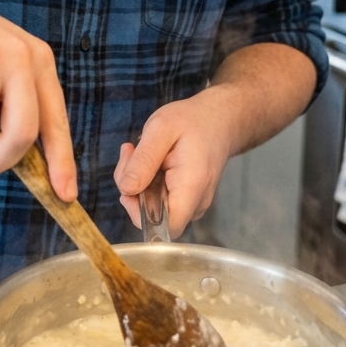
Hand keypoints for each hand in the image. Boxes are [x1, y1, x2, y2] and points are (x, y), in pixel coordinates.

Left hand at [112, 44, 316, 236]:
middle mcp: (195, 202)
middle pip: (154, 217)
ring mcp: (191, 203)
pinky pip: (157, 200)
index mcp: (192, 186)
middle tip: (131, 152)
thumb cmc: (192, 121)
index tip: (129, 186)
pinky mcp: (184, 199)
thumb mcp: (161, 129)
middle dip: (132, 189)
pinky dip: (145, 181)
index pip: (166, 227)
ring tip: (139, 150)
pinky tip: (149, 159)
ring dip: (136, 182)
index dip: (140, 215)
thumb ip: (144, 160)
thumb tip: (126, 189)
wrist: (219, 119)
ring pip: (152, 208)